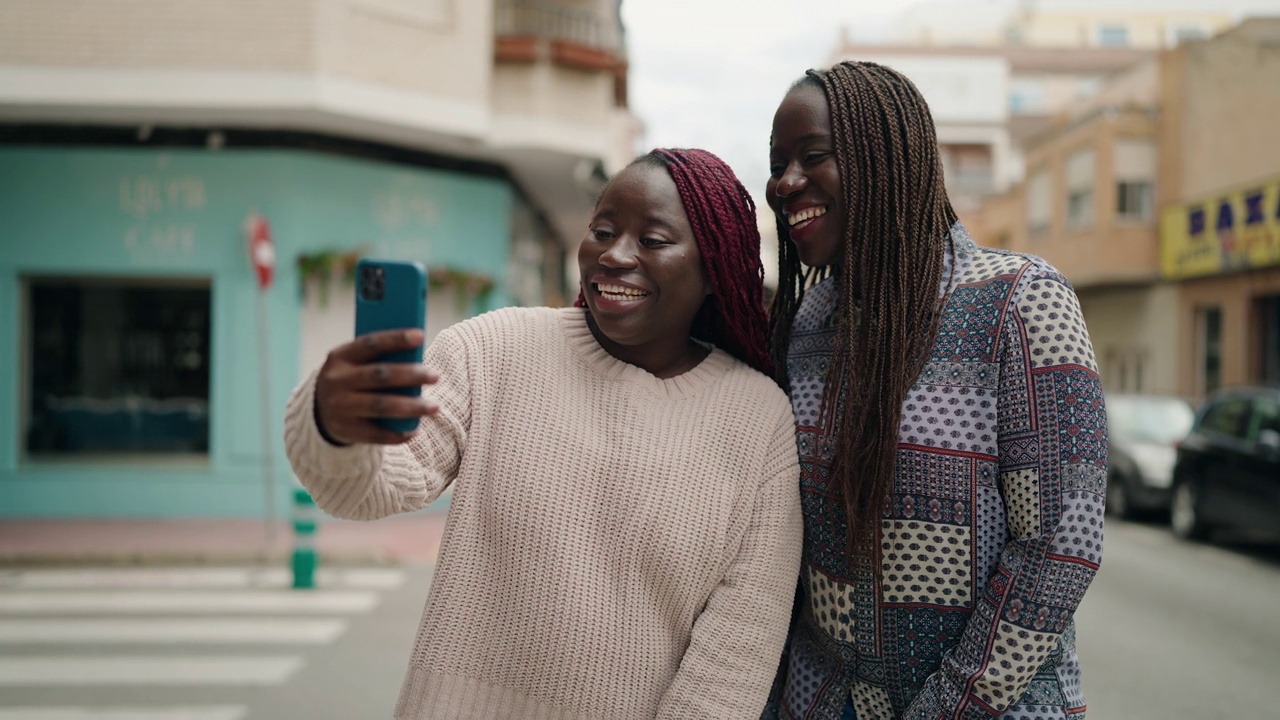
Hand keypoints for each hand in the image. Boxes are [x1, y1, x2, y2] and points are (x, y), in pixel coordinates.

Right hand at [313, 329, 439, 445]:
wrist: (319, 410)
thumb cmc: (352, 379)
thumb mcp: (355, 364)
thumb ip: (378, 359)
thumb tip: (418, 360)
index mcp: (340, 357)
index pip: (370, 343)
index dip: (395, 339)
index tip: (421, 336)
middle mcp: (337, 380)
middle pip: (380, 375)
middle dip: (410, 375)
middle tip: (436, 375)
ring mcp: (339, 406)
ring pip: (381, 406)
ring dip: (411, 407)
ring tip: (434, 407)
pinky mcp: (345, 430)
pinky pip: (375, 433)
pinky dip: (397, 433)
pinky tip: (414, 431)